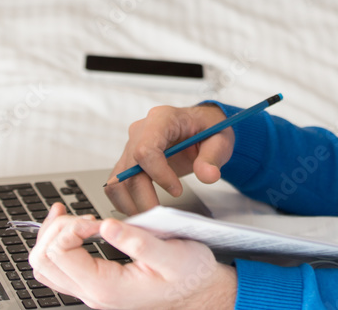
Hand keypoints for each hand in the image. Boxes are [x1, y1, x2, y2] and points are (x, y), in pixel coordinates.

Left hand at [30, 203, 236, 309]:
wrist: (200, 293)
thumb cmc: (190, 275)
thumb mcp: (172, 255)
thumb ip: (139, 242)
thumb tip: (107, 227)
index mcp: (107, 287)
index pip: (60, 254)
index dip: (71, 227)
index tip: (96, 219)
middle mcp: (93, 293)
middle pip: (44, 262)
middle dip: (56, 230)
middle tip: (83, 217)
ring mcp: (91, 291)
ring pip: (45, 267)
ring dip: (51, 236)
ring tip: (67, 215)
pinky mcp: (95, 284)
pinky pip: (58, 268)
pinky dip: (58, 244)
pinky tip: (73, 227)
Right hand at [104, 103, 231, 214]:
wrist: (201, 127)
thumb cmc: (208, 129)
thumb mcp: (219, 140)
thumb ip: (213, 157)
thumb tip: (207, 175)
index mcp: (162, 119)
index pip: (146, 149)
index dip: (158, 174)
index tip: (177, 191)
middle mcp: (141, 130)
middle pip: (130, 169)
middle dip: (143, 197)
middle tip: (160, 217)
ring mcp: (132, 145)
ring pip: (118, 179)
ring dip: (130, 203)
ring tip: (150, 219)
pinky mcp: (129, 160)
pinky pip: (117, 183)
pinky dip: (125, 201)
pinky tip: (141, 211)